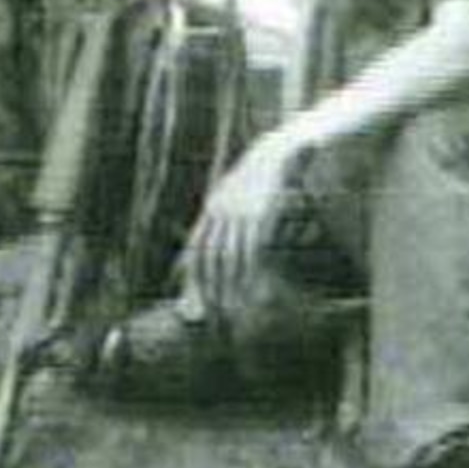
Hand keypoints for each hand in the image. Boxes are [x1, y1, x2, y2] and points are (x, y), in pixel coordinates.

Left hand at [180, 130, 313, 314]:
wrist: (276, 151)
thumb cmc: (255, 178)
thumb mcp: (231, 194)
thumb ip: (217, 220)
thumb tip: (210, 238)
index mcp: (212, 207)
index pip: (196, 248)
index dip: (192, 276)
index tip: (192, 300)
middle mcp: (220, 211)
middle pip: (208, 258)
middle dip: (208, 288)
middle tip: (211, 316)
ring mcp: (238, 213)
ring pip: (227, 257)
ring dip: (227, 287)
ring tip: (229, 310)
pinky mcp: (259, 215)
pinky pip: (249, 250)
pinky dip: (247, 273)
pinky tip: (250, 289)